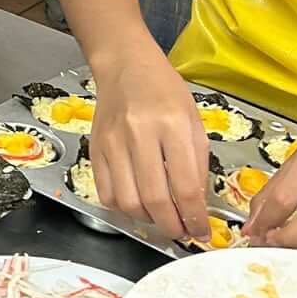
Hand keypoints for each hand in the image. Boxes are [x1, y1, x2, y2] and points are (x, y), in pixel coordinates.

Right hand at [89, 55, 211, 243]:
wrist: (125, 65)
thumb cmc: (164, 90)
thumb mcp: (194, 121)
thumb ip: (198, 164)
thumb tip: (197, 206)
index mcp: (172, 124)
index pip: (185, 186)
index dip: (196, 218)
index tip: (202, 232)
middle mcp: (139, 134)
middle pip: (155, 199)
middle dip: (172, 226)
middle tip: (182, 232)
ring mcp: (112, 143)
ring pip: (128, 202)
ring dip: (148, 220)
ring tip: (161, 218)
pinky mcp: (95, 149)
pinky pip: (106, 193)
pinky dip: (123, 209)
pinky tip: (138, 203)